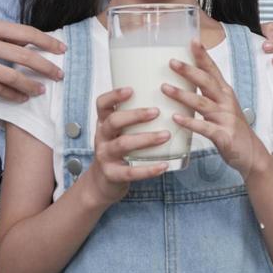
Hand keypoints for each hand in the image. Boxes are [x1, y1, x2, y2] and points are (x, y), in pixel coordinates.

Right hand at [0, 19, 64, 100]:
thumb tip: (27, 42)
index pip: (24, 31)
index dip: (46, 41)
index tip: (62, 49)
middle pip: (22, 55)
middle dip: (45, 66)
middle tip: (60, 74)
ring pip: (10, 76)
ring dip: (31, 84)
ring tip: (42, 90)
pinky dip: (11, 95)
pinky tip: (21, 98)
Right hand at [85, 86, 172, 204]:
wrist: (103, 182)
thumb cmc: (119, 150)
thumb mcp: (120, 132)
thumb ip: (135, 119)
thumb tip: (170, 100)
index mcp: (104, 123)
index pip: (102, 104)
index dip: (114, 95)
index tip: (131, 90)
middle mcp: (102, 137)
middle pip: (113, 121)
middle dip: (135, 115)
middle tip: (156, 111)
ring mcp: (105, 156)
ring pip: (123, 144)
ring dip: (146, 139)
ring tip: (165, 135)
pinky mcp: (112, 174)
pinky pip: (130, 172)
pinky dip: (148, 170)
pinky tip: (163, 166)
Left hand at [163, 39, 267, 178]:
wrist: (252, 155)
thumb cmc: (232, 129)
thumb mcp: (222, 108)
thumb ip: (206, 96)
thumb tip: (183, 83)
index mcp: (225, 93)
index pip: (213, 70)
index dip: (203, 55)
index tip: (192, 41)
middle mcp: (226, 102)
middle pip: (207, 83)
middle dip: (189, 71)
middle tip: (171, 62)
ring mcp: (226, 119)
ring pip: (203, 104)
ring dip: (183, 95)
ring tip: (164, 88)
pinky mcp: (223, 136)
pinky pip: (204, 128)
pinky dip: (190, 122)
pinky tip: (175, 118)